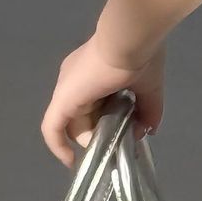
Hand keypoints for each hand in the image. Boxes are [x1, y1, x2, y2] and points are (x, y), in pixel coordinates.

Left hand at [41, 38, 164, 168]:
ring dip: (92, 139)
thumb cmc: (140, 55)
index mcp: (93, 72)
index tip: (125, 132)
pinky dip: (58, 146)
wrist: (130, 40)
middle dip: (103, 132)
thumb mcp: (149, 88)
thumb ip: (148, 111)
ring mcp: (66, 89)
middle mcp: (74, 79)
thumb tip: (148, 131)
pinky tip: (69, 161)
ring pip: (72, 124)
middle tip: (123, 141)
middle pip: (83, 116)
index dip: (109, 120)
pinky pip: (52, 129)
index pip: (94, 103)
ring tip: (112, 145)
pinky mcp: (63, 100)